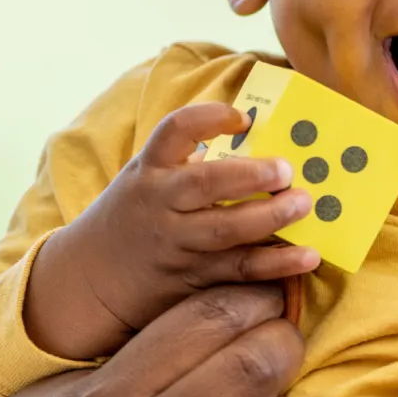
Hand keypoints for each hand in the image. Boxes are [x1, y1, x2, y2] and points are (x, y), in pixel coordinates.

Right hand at [23, 102, 321, 361]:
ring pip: (225, 230)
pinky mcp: (193, 279)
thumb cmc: (134, 217)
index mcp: (150, 170)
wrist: (90, 279)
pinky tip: (308, 256)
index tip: (243, 117)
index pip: (175, 131)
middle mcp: (161, 204)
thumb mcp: (147, 180)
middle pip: (205, 184)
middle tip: (288, 170)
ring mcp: (177, 244)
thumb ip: (188, 163)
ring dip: (270, 217)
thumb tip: (260, 145)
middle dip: (250, 175)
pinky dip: (276, 264)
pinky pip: (239, 270)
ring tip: (304, 205)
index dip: (210, 119)